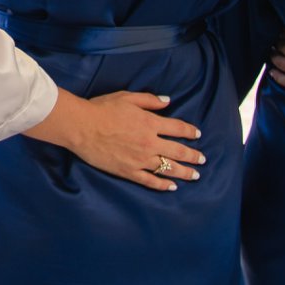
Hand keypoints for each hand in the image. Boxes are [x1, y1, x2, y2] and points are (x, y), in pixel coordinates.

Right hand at [64, 91, 205, 192]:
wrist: (82, 127)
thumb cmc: (102, 109)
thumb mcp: (127, 97)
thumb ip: (150, 100)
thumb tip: (168, 102)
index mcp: (151, 123)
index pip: (178, 128)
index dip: (190, 131)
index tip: (197, 135)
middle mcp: (150, 143)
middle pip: (178, 151)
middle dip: (193, 156)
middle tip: (202, 159)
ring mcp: (140, 159)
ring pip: (168, 168)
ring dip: (184, 172)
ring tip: (195, 175)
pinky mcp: (128, 171)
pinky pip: (150, 181)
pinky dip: (162, 185)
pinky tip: (172, 186)